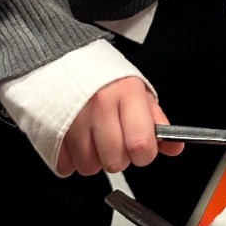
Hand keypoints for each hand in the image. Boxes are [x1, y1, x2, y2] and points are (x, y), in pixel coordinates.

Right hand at [57, 75, 183, 177]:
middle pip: (115, 162)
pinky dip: (72, 160)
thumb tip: (175, 148)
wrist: (63, 57)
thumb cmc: (105, 78)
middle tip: (115, 140)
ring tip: (94, 138)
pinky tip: (76, 141)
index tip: (141, 148)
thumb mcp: (137, 91)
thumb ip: (157, 120)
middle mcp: (99, 106)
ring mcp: (72, 119)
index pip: (141, 144)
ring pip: (90, 167)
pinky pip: (66, 166)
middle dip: (118, 157)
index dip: (145, 153)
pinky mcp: (51, 131)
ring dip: (94, 159)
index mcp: (125, 94)